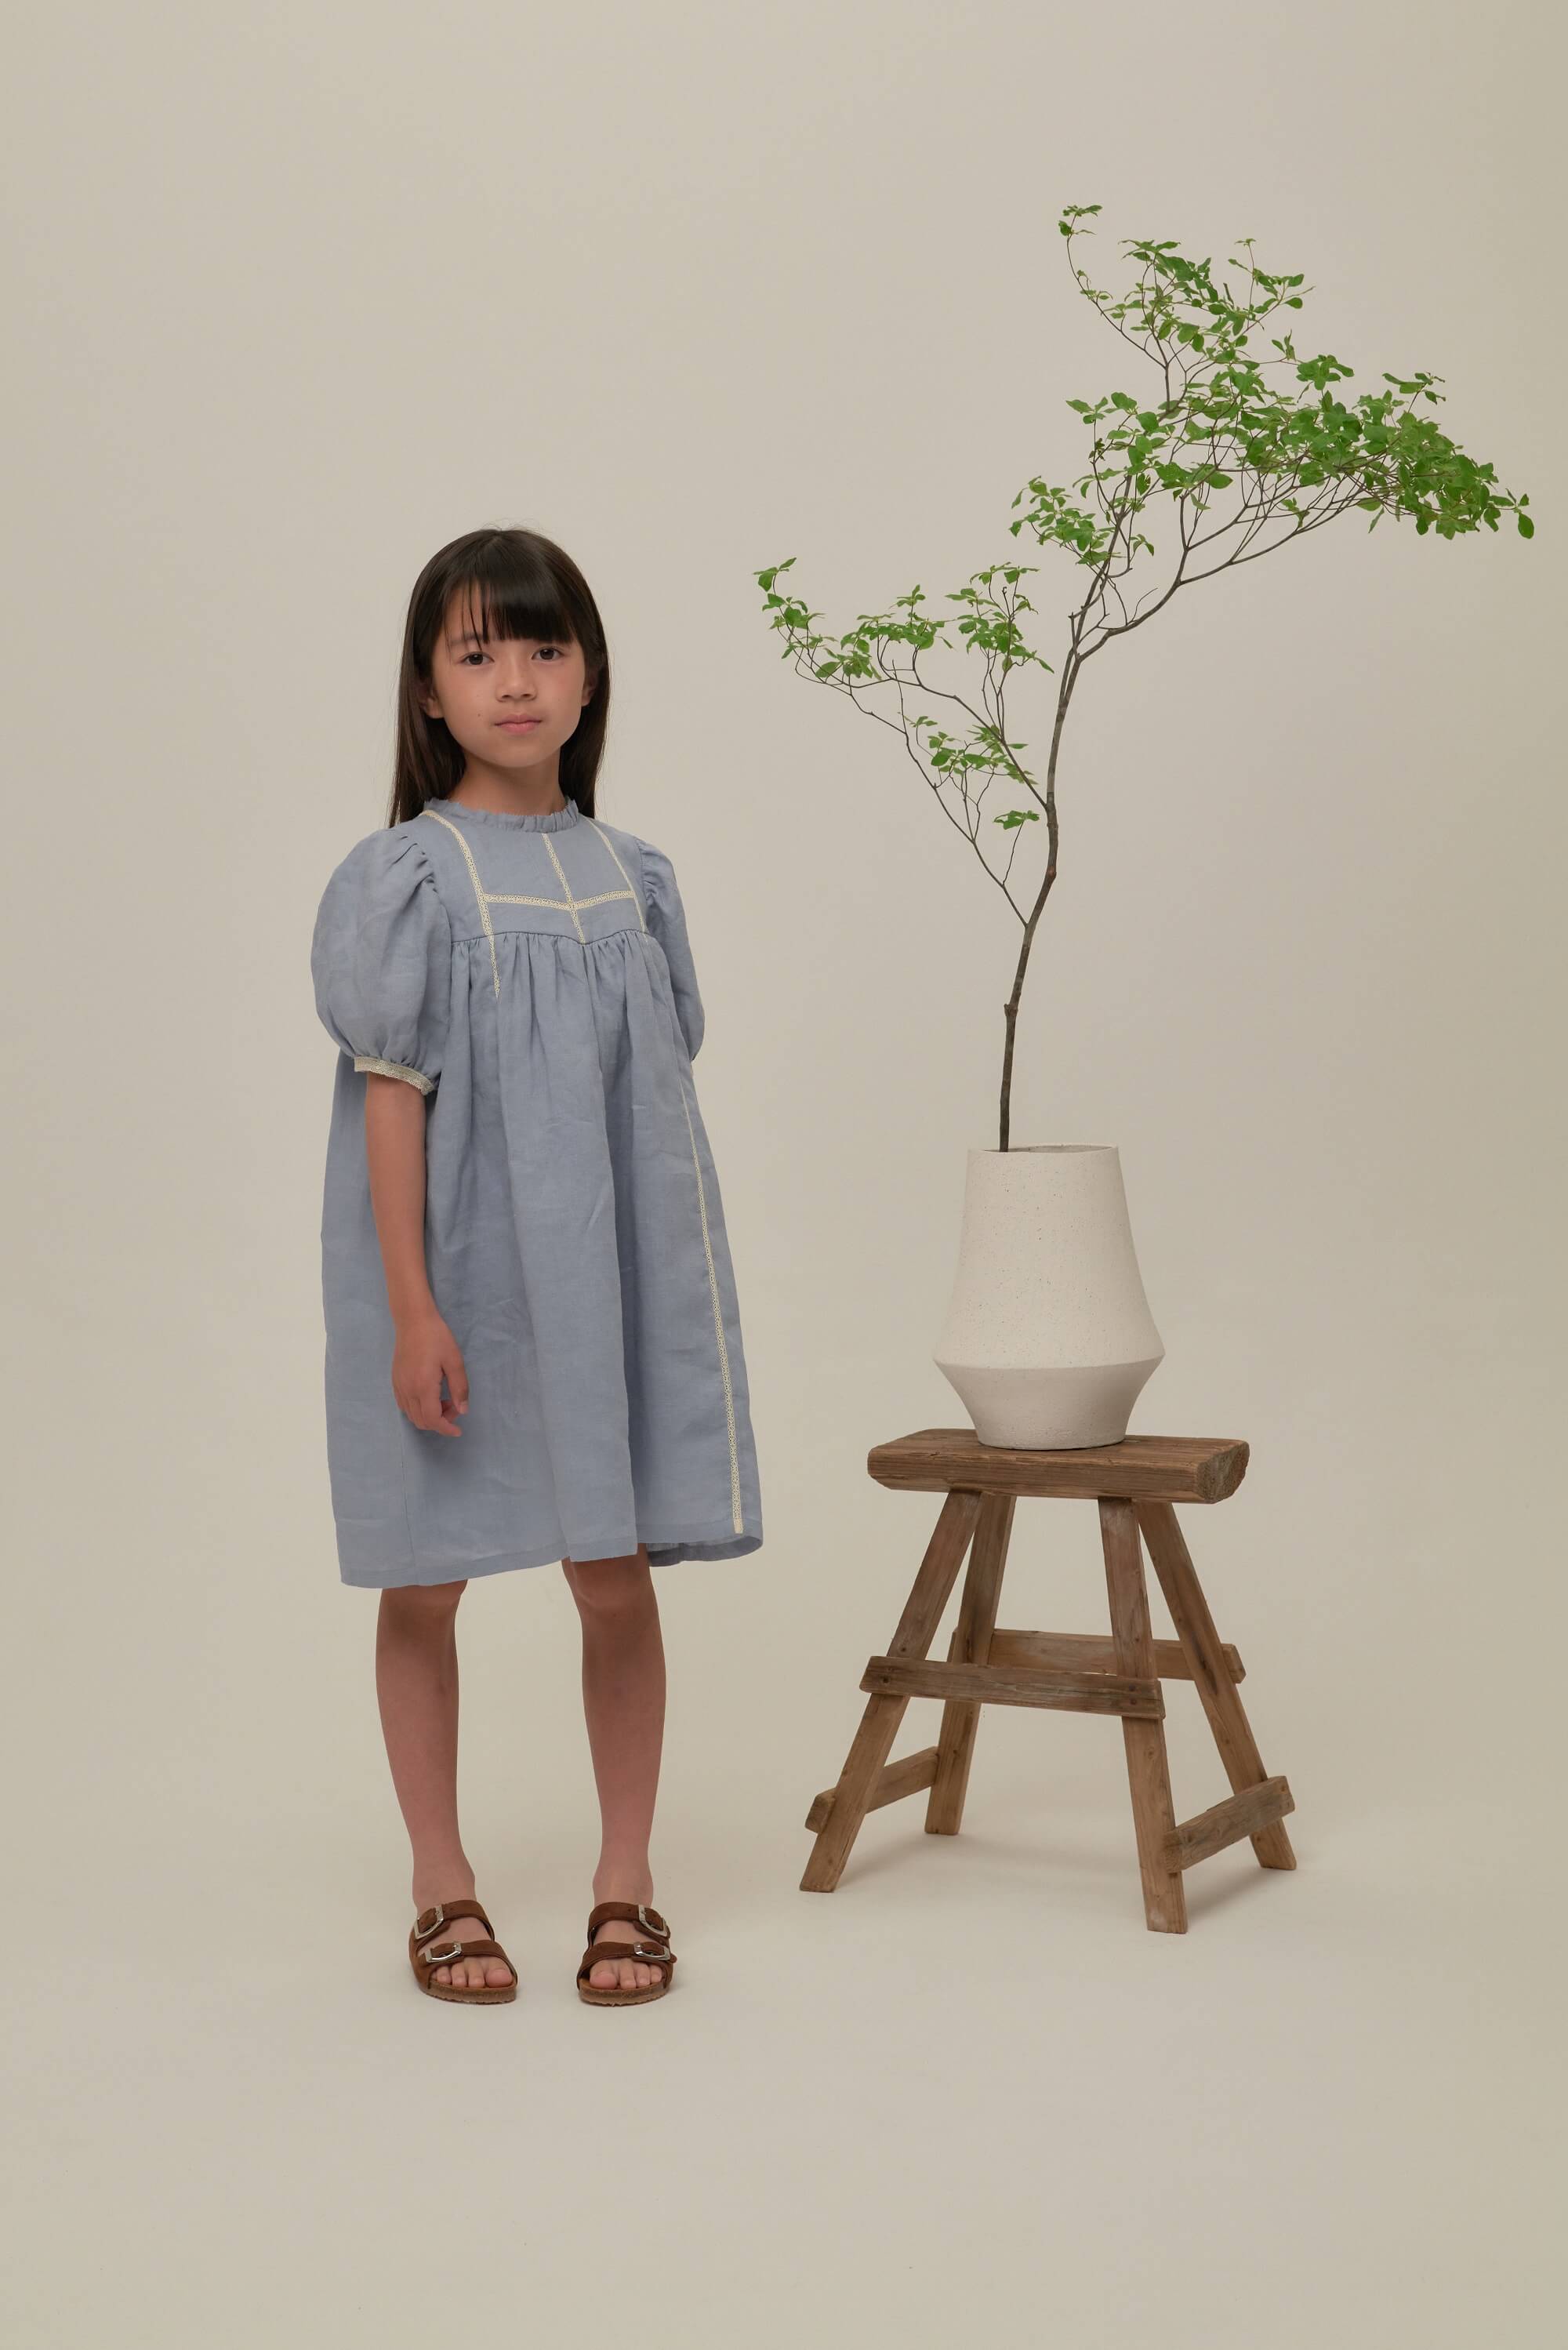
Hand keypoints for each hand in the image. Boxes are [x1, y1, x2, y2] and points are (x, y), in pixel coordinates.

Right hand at [391, 1308, 469, 1434]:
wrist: (413, 1321)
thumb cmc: (437, 1338)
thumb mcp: (455, 1361)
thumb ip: (460, 1388)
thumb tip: (463, 1410)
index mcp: (423, 1387)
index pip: (433, 1419)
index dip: (446, 1429)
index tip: (458, 1430)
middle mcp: (408, 1390)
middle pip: (422, 1421)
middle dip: (440, 1421)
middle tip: (454, 1405)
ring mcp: (399, 1387)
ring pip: (412, 1415)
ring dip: (429, 1416)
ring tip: (444, 1399)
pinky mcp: (395, 1381)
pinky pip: (404, 1406)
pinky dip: (418, 1409)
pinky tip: (429, 1396)